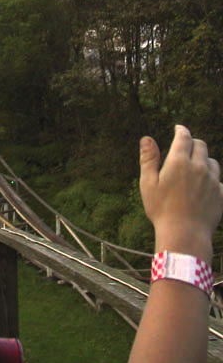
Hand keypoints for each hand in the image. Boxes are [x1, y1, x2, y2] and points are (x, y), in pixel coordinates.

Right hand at [140, 125, 222, 262]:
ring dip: (203, 159)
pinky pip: (218, 179)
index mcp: (178, 162)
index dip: (181, 130)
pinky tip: (204, 185)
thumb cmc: (161, 209)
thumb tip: (147, 138)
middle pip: (200, 145)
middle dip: (192, 143)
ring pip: (211, 161)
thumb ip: (149, 159)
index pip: (183, 137)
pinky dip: (211, 178)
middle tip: (185, 146)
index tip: (178, 128)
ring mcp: (212, 180)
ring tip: (195, 166)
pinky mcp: (220, 194)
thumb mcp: (148, 183)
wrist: (185, 234)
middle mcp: (198, 167)